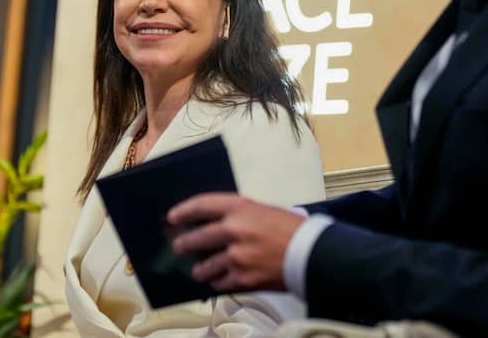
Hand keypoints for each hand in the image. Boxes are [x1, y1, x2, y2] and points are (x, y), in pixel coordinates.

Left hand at [168, 193, 304, 292]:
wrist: (312, 253)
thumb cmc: (291, 229)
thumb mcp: (263, 211)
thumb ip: (238, 215)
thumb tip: (215, 223)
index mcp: (240, 208)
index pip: (202, 205)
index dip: (184, 210)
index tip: (174, 217)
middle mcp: (235, 230)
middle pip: (197, 237)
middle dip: (185, 243)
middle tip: (180, 246)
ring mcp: (237, 256)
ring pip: (205, 265)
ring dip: (200, 269)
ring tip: (198, 270)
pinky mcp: (243, 278)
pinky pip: (220, 283)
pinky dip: (218, 282)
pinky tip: (218, 280)